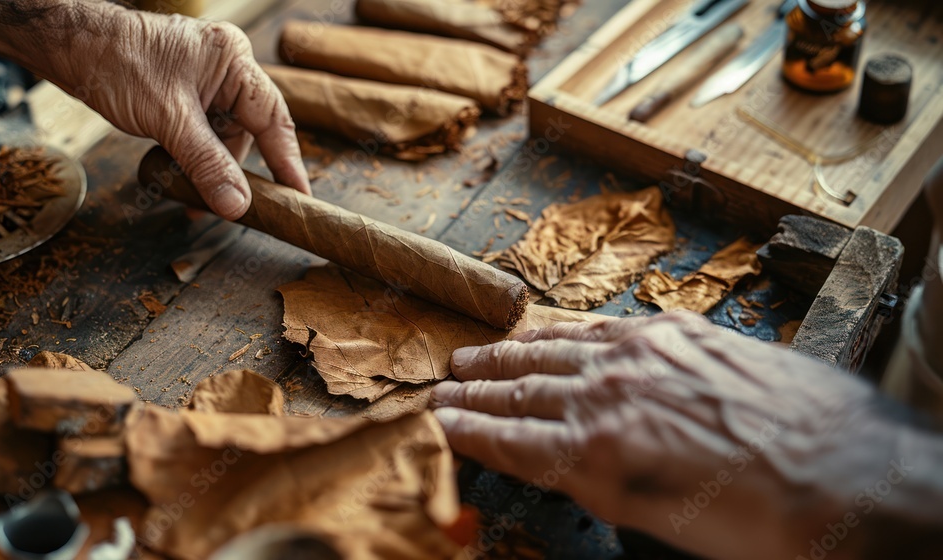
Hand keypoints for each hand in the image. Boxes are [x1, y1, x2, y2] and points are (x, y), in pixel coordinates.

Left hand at [40, 3, 310, 218]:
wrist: (69, 46)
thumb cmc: (117, 63)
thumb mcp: (169, 120)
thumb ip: (207, 164)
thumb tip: (237, 206)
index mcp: (234, 62)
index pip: (274, 119)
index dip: (288, 160)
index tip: (298, 196)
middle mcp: (225, 71)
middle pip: (248, 132)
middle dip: (238, 173)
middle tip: (240, 210)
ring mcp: (204, 83)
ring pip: (222, 139)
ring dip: (211, 171)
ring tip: (196, 203)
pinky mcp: (184, 97)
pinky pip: (201, 136)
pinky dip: (194, 161)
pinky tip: (183, 183)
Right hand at [431, 312, 934, 559]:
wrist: (852, 471)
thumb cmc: (766, 519)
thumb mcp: (665, 525)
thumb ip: (604, 487)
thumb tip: (569, 468)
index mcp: (598, 454)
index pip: (512, 439)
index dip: (470, 431)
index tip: (440, 423)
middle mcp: (608, 395)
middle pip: (522, 390)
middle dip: (475, 391)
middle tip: (443, 387)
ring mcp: (640, 354)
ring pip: (552, 351)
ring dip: (506, 356)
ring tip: (472, 357)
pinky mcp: (675, 331)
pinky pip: (597, 327)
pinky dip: (559, 332)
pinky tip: (544, 332)